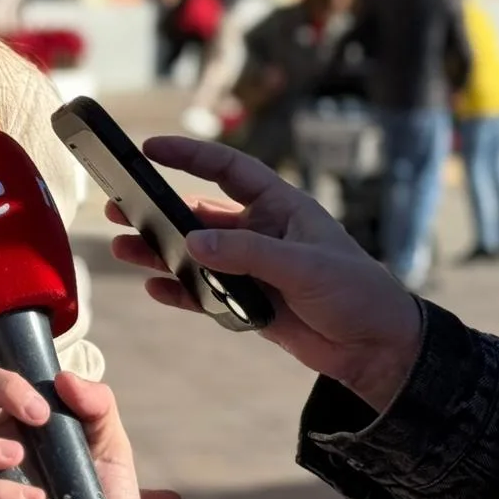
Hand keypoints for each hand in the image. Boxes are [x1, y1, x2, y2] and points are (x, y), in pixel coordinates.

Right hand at [114, 136, 422, 411]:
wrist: (380, 351)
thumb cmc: (359, 293)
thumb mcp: (306, 266)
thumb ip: (248, 253)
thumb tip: (193, 244)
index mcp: (280, 207)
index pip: (227, 169)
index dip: (188, 154)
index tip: (150, 147)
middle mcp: (260, 232)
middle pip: (197, 213)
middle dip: (158, 209)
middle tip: (118, 207)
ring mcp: (251, 267)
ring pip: (193, 254)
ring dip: (159, 251)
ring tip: (123, 247)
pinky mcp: (248, 302)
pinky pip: (202, 293)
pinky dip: (178, 291)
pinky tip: (155, 288)